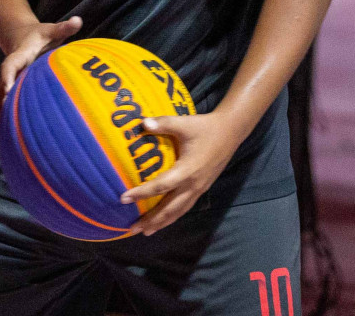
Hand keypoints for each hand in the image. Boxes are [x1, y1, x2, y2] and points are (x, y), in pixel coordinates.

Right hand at [0, 16, 82, 129]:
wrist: (23, 36)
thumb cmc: (42, 34)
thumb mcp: (52, 30)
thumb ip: (64, 27)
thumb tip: (79, 20)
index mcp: (20, 55)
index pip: (10, 65)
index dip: (8, 76)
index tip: (9, 88)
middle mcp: (11, 68)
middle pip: (2, 85)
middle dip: (2, 100)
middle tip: (3, 117)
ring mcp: (10, 79)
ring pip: (0, 95)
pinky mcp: (12, 86)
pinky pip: (4, 100)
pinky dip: (4, 114)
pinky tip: (4, 131)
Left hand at [120, 111, 244, 234]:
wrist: (230, 132)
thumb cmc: (205, 127)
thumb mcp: (184, 123)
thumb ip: (163, 123)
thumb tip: (143, 123)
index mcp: (187, 170)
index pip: (161, 186)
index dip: (142, 193)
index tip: (124, 198)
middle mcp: (193, 184)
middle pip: (169, 208)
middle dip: (151, 220)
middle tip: (132, 229)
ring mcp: (199, 189)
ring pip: (178, 211)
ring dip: (162, 222)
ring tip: (146, 231)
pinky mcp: (202, 188)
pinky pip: (185, 207)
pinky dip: (173, 216)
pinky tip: (165, 220)